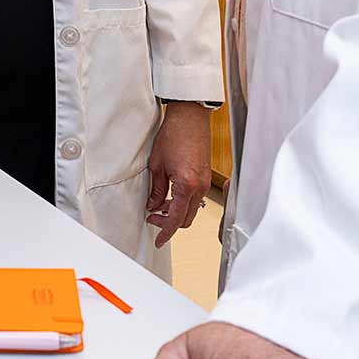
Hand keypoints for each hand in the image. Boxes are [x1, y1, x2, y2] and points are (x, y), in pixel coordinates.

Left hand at [146, 101, 213, 245]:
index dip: (165, 232)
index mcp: (187, 186)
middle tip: (152, 216)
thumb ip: (156, 190)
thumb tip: (153, 205)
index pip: (175, 219)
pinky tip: (170, 195)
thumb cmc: (174, 135)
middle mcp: (200, 187)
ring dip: (176, 211)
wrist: (190, 118)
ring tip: (158, 204)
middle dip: (169, 222)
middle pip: (186, 219)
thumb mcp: (157, 165)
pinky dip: (183, 202)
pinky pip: (195, 198)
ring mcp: (205, 182)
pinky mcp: (206, 177)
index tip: (158, 240)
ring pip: (191, 209)